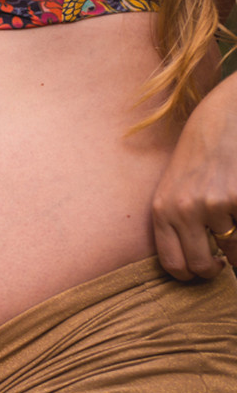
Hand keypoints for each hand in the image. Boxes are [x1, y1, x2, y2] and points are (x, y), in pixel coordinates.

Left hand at [151, 77, 236, 278]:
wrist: (225, 117)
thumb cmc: (200, 154)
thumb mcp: (175, 187)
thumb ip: (177, 223)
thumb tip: (192, 264)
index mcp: (162, 211)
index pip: (173, 265)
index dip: (191, 275)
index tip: (203, 269)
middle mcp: (185, 211)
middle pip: (202, 267)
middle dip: (217, 268)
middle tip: (225, 261)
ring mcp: (215, 205)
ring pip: (234, 250)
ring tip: (231, 215)